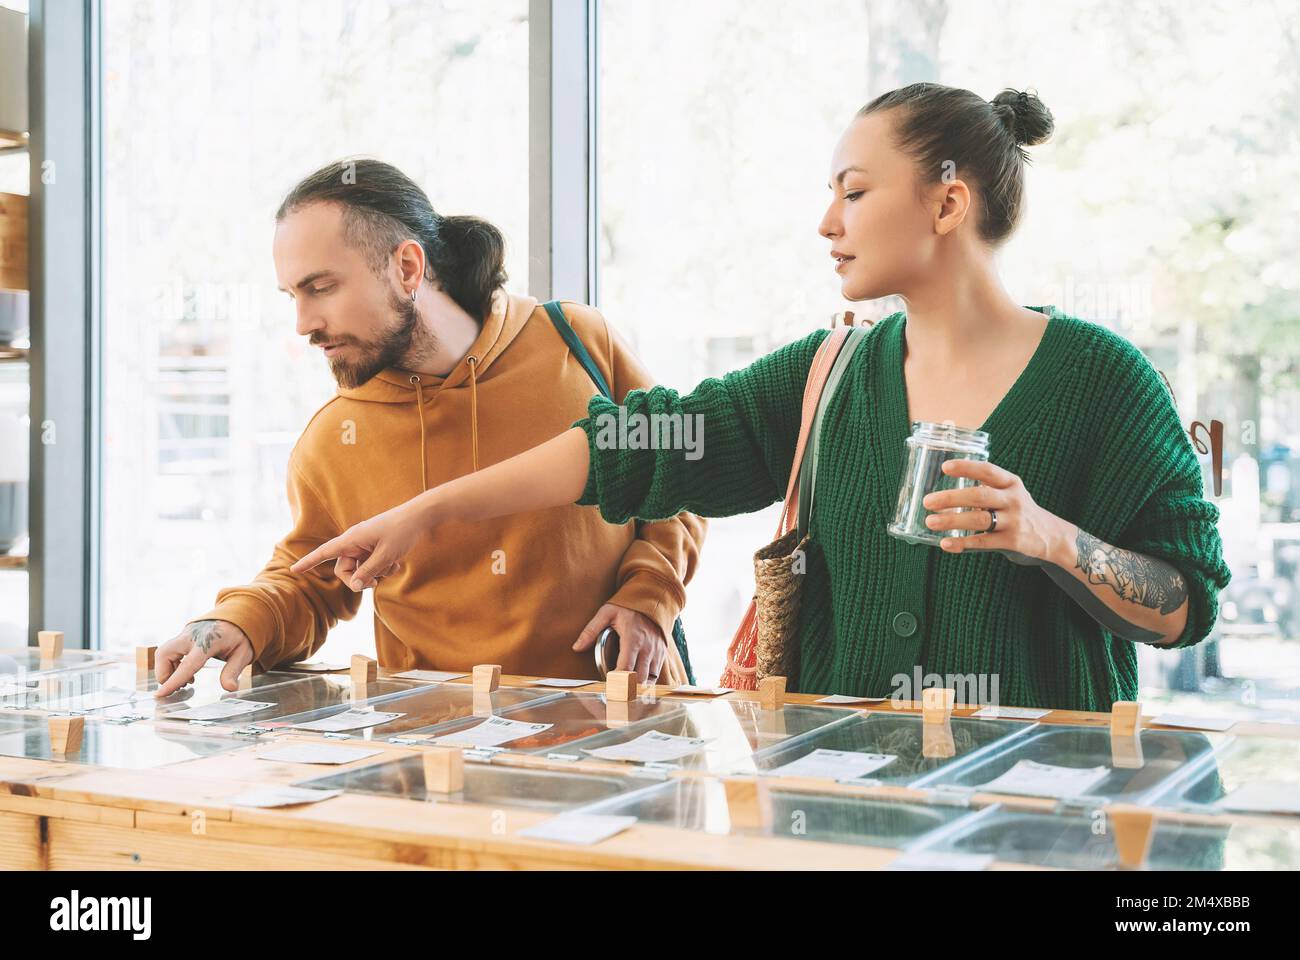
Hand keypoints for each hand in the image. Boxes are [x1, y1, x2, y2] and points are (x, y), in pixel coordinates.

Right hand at [155, 620, 254, 697]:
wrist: (237, 615)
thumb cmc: (240, 636)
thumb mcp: (243, 654)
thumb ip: (233, 671)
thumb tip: (230, 688)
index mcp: (209, 641)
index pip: (188, 664)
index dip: (173, 680)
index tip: (160, 694)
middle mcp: (192, 636)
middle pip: (165, 654)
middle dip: (164, 674)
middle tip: (180, 687)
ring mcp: (185, 634)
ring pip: (163, 652)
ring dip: (167, 670)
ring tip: (186, 681)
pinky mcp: (182, 636)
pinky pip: (168, 651)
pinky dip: (170, 664)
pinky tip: (186, 672)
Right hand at [289, 500, 424, 590]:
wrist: (419, 517)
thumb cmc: (401, 532)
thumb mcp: (386, 556)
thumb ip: (369, 572)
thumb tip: (354, 586)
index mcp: (351, 539)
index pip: (324, 552)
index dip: (309, 562)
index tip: (293, 569)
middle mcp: (354, 542)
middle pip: (345, 570)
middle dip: (359, 580)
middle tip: (376, 583)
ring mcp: (364, 545)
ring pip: (361, 569)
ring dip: (375, 573)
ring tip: (392, 566)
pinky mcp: (374, 548)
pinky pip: (371, 565)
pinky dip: (382, 568)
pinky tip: (396, 564)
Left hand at [573, 603, 667, 684]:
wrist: (653, 597)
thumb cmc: (628, 605)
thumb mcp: (607, 613)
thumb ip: (591, 630)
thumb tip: (576, 647)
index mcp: (633, 639)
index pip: (626, 669)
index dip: (617, 682)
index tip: (607, 687)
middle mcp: (647, 647)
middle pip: (639, 679)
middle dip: (627, 689)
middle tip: (614, 693)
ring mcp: (657, 651)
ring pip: (650, 679)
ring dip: (638, 687)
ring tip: (625, 690)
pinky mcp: (662, 652)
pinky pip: (657, 673)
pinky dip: (648, 681)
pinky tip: (637, 682)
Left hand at [921, 459, 1067, 564]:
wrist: (1051, 537)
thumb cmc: (1018, 511)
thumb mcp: (1009, 494)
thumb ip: (983, 491)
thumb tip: (943, 496)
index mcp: (1011, 483)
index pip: (988, 471)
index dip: (966, 467)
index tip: (945, 467)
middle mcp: (1013, 499)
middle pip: (980, 496)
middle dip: (951, 498)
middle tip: (928, 501)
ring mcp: (1014, 521)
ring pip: (979, 519)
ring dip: (952, 521)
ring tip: (931, 521)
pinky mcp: (1012, 541)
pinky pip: (983, 542)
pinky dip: (962, 543)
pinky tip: (945, 544)